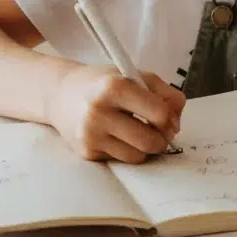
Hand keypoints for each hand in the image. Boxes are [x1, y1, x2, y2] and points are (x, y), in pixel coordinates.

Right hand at [47, 64, 184, 162]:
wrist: (61, 94)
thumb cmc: (104, 84)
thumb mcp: (135, 75)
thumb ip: (166, 93)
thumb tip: (176, 124)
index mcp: (114, 87)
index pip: (159, 114)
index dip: (170, 118)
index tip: (168, 117)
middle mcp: (99, 112)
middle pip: (150, 141)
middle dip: (162, 139)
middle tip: (159, 131)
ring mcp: (90, 135)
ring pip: (138, 156)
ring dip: (145, 147)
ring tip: (138, 131)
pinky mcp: (86, 152)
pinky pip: (122, 160)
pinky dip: (127, 150)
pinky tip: (118, 135)